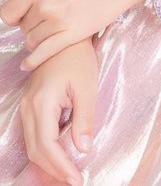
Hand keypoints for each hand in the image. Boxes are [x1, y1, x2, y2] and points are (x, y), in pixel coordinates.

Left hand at [0, 0, 154, 70]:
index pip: (8, 12)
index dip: (14, 16)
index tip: (22, 15)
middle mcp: (44, 5)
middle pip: (23, 27)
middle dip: (31, 24)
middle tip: (47, 17)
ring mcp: (58, 21)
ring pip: (32, 40)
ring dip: (38, 38)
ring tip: (52, 30)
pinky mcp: (72, 35)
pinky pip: (44, 53)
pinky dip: (34, 60)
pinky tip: (29, 63)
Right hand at [19, 36, 97, 185]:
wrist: (65, 35)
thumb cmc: (79, 57)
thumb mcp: (87, 87)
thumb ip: (84, 119)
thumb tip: (84, 149)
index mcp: (42, 102)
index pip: (48, 145)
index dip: (62, 166)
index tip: (77, 179)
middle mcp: (29, 106)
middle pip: (36, 149)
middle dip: (54, 169)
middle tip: (74, 180)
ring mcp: (27, 105)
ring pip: (32, 143)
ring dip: (49, 161)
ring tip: (69, 172)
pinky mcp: (31, 103)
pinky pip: (33, 133)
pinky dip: (45, 148)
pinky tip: (61, 154)